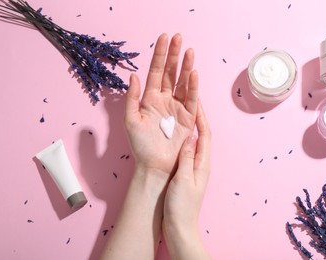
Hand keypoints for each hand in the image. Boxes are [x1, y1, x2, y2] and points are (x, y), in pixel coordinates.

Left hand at [124, 33, 198, 176]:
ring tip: (190, 51)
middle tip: (179, 37)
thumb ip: (132, 98)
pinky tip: (193, 74)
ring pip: (183, 82)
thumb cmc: (140, 145)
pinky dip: (193, 86)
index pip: (156, 71)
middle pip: (171, 72)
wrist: (155, 165)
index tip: (164, 37)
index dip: (160, 55)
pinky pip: (191, 98)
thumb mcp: (131, 120)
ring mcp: (178, 107)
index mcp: (150, 98)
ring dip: (186, 67)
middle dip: (175, 55)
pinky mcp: (189, 117)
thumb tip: (134, 76)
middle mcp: (165, 99)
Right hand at [163, 101, 211, 258]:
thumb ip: (187, 158)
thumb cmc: (181, 206)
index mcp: (202, 163)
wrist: (179, 226)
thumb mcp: (183, 180)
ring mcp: (193, 167)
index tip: (196, 101)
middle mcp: (200, 163)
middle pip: (201, 135)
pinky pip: (185, 151)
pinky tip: (174, 135)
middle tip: (189, 103)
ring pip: (193, 141)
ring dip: (189, 127)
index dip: (201, 117)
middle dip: (197, 118)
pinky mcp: (185, 173)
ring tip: (181, 113)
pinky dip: (181, 139)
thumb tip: (190, 137)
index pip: (205, 135)